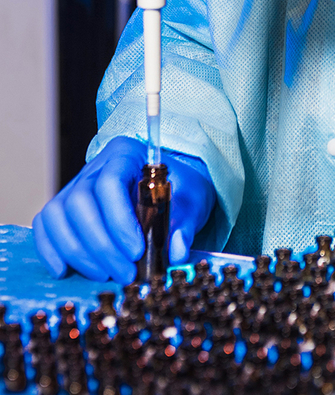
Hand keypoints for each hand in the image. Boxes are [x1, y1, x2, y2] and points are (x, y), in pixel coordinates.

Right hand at [33, 136, 215, 283]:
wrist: (175, 186)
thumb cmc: (182, 189)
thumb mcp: (193, 201)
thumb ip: (186, 224)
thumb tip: (175, 251)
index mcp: (127, 154)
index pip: (110, 183)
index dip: (118, 220)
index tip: (136, 251)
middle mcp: (96, 167)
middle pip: (80, 202)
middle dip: (100, 244)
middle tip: (126, 273)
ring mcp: (77, 185)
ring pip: (57, 215)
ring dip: (78, 252)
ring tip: (106, 275)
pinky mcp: (67, 207)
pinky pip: (46, 225)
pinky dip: (51, 250)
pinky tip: (67, 271)